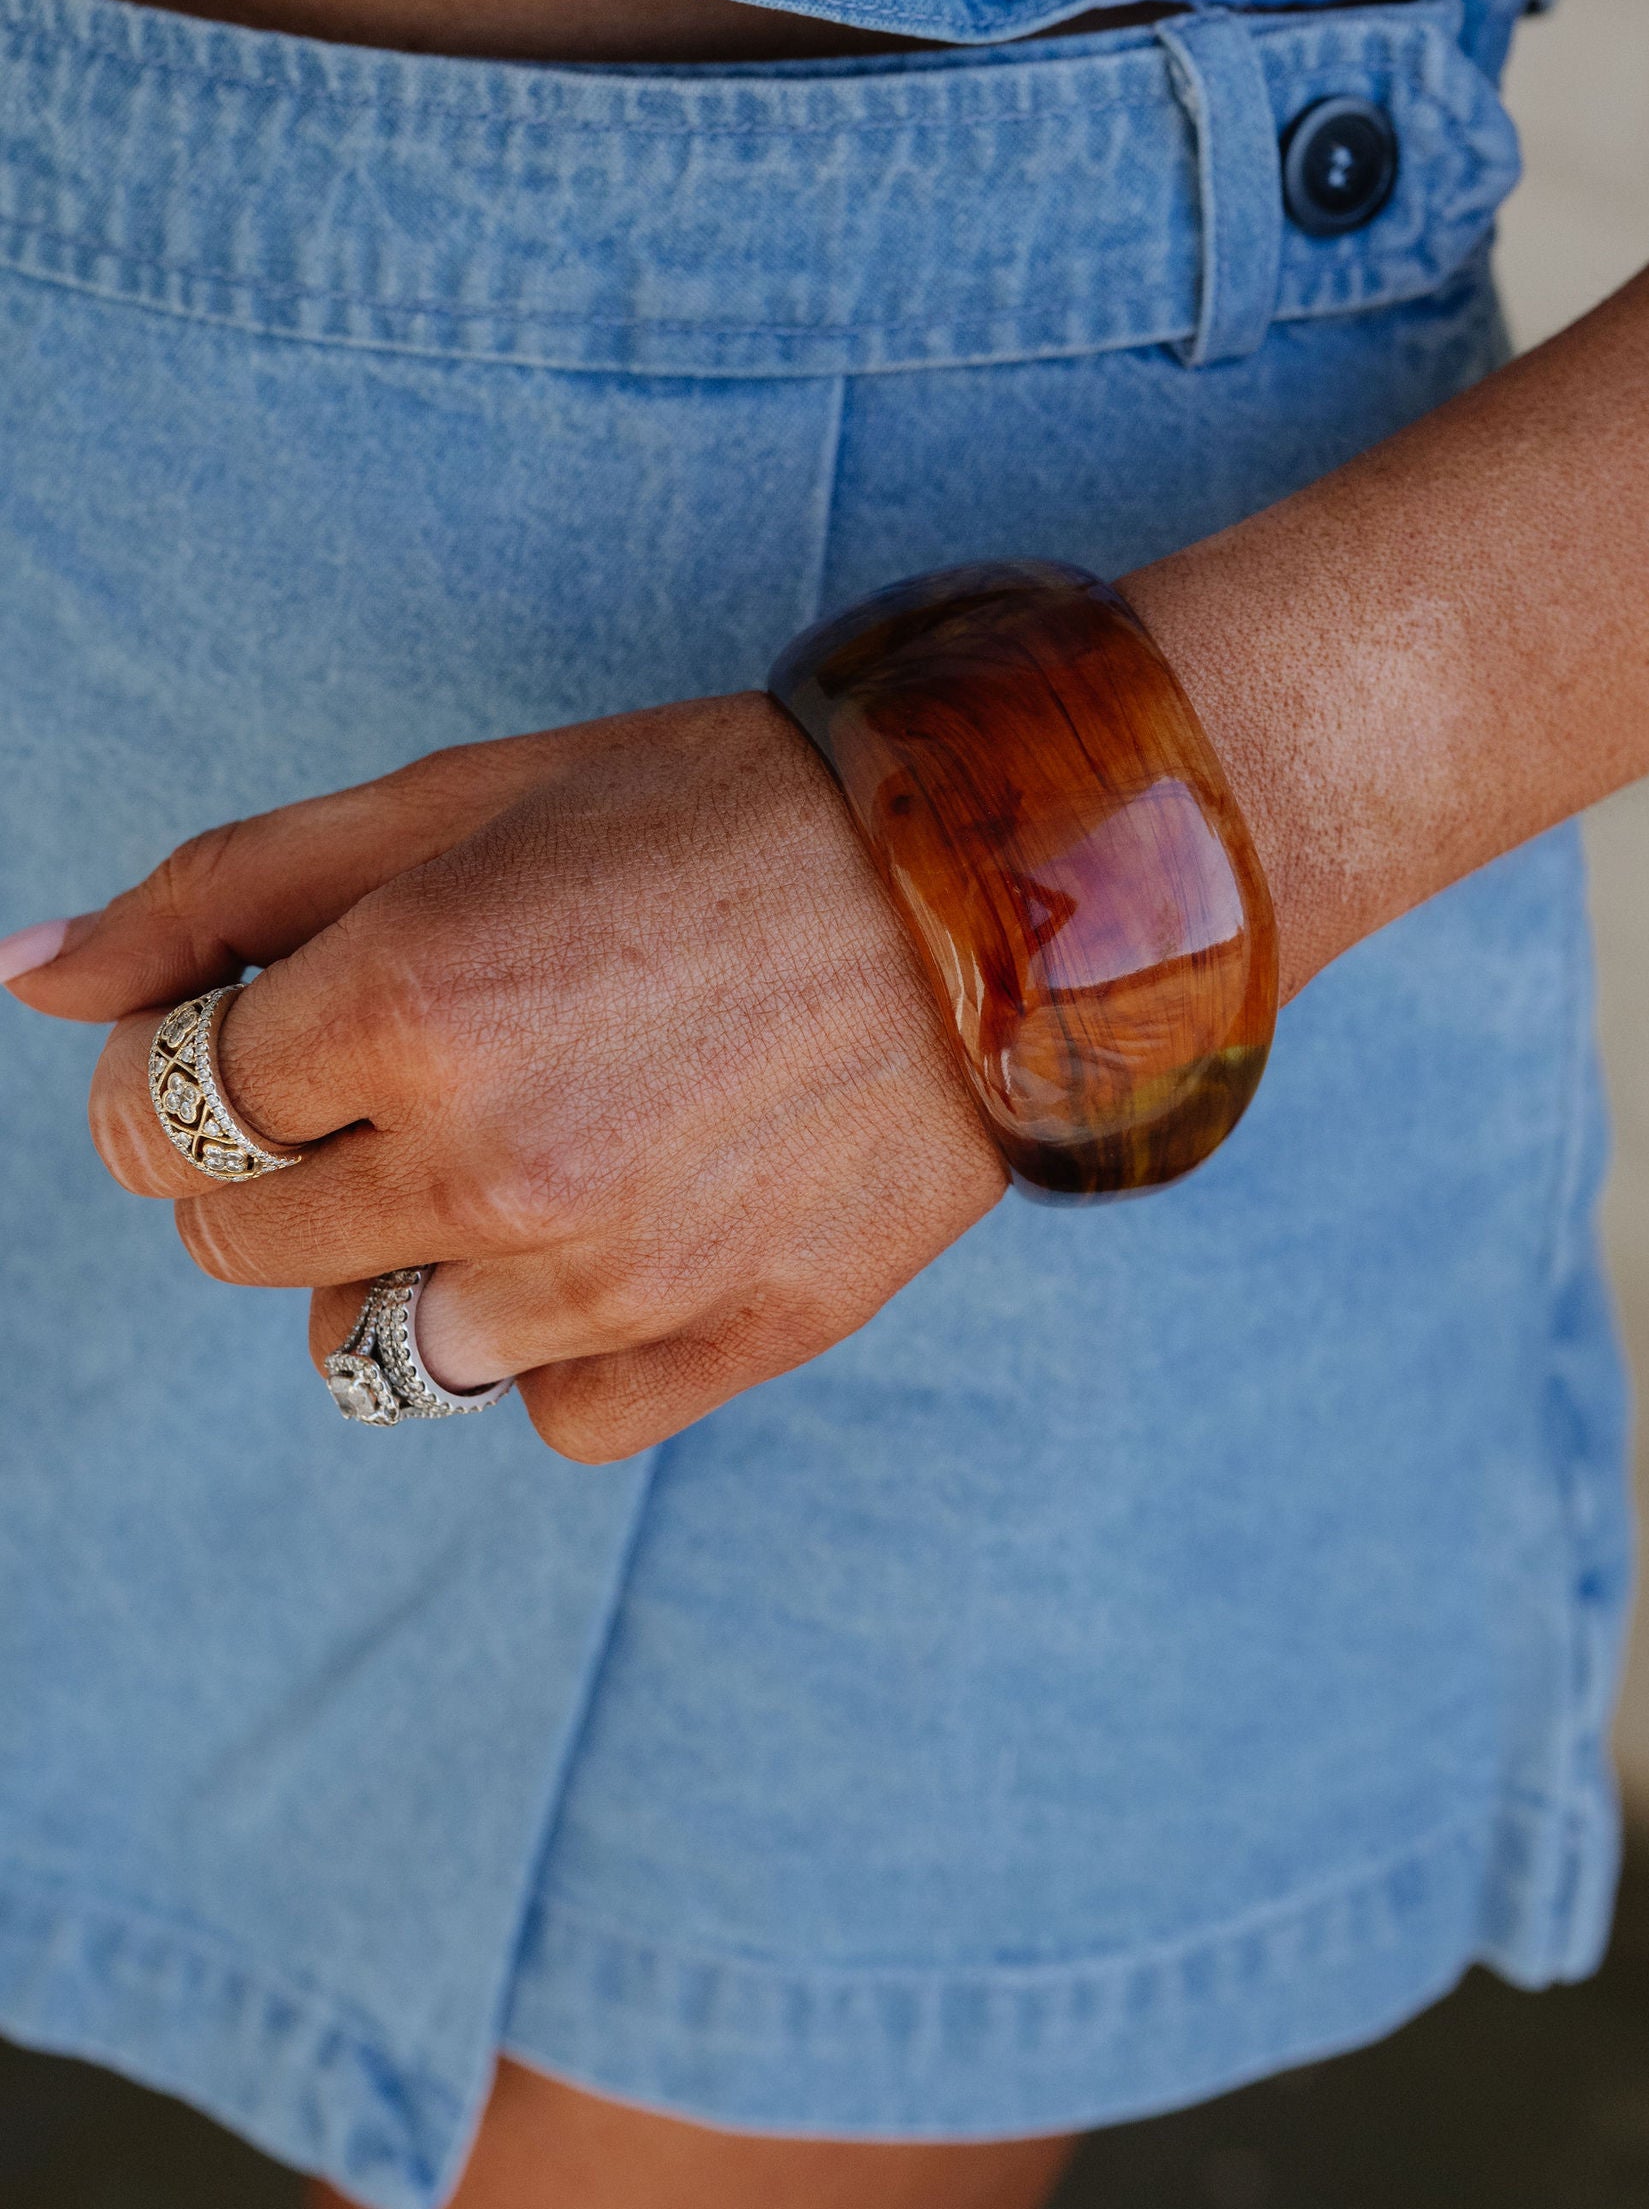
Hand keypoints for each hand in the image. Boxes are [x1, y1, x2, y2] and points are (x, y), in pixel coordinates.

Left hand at [5, 698, 1004, 1459]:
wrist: (991, 880)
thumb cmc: (710, 809)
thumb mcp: (453, 796)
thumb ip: (221, 891)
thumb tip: (21, 973)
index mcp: (402, 1003)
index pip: (153, 1119)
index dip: (190, 1067)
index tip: (264, 1032)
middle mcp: (488, 1166)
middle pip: (239, 1250)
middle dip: (280, 1166)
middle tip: (407, 1076)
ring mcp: (610, 1276)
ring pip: (384, 1351)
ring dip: (416, 1260)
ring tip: (535, 1146)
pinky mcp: (724, 1343)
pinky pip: (545, 1412)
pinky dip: (555, 1342)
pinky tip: (624, 1224)